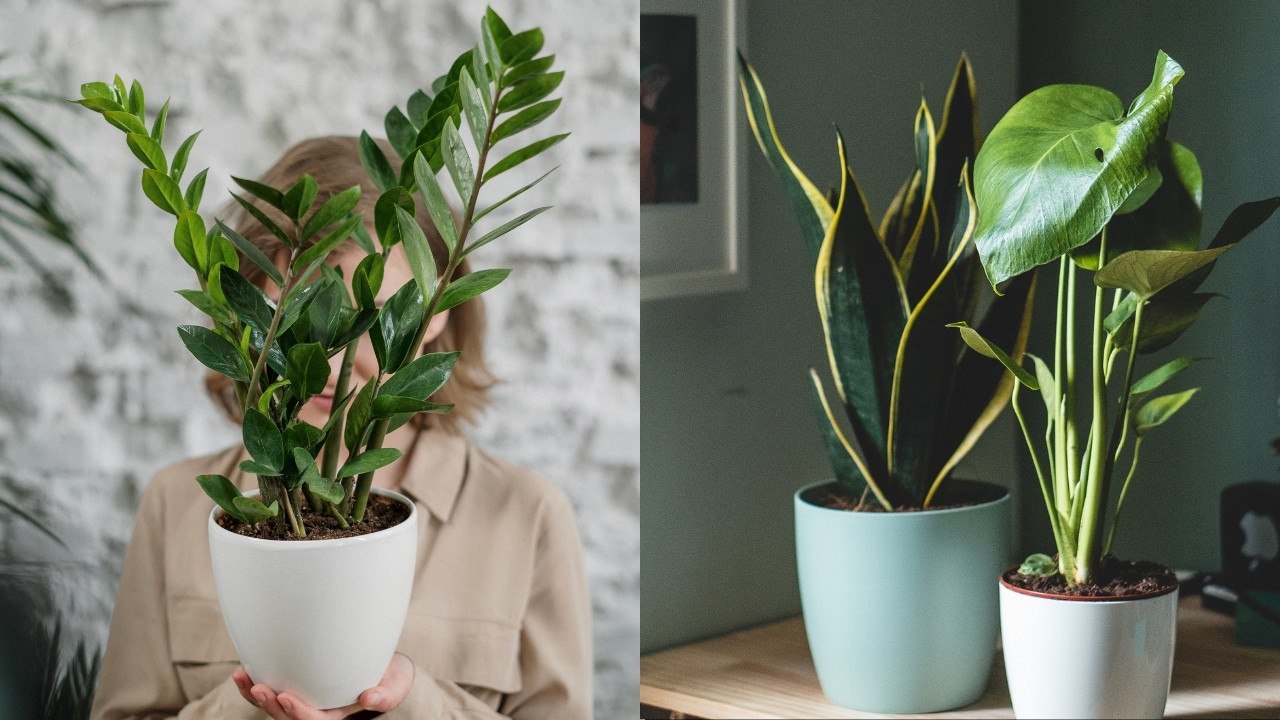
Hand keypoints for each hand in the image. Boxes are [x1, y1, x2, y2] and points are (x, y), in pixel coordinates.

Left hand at [232, 653, 413, 718]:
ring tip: (241, 676)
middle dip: (270, 706)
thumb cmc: (390, 679)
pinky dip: (256, 684)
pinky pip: (273, 691)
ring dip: (256, 696)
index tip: (285, 697)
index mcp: (337, 716)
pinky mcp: (297, 687)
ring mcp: (304, 700)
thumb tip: (368, 698)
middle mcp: (316, 712)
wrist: (385, 669)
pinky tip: (245, 670)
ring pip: (275, 707)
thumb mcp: (395, 687)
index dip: (298, 712)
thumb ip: (386, 695)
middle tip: (258, 687)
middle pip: (288, 718)